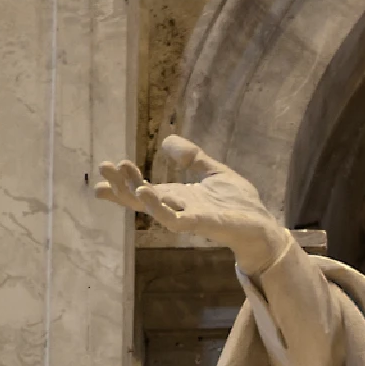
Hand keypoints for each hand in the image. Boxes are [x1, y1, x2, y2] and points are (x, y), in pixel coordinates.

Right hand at [97, 135, 287, 274]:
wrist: (261, 224)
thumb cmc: (239, 203)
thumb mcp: (214, 172)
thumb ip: (192, 157)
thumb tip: (166, 141)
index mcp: (178, 196)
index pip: (144, 188)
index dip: (125, 180)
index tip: (106, 168)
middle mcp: (177, 207)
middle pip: (140, 197)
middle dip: (120, 184)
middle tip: (102, 167)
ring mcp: (186, 216)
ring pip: (151, 207)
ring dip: (132, 193)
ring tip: (116, 175)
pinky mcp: (199, 224)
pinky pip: (172, 219)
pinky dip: (157, 208)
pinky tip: (146, 193)